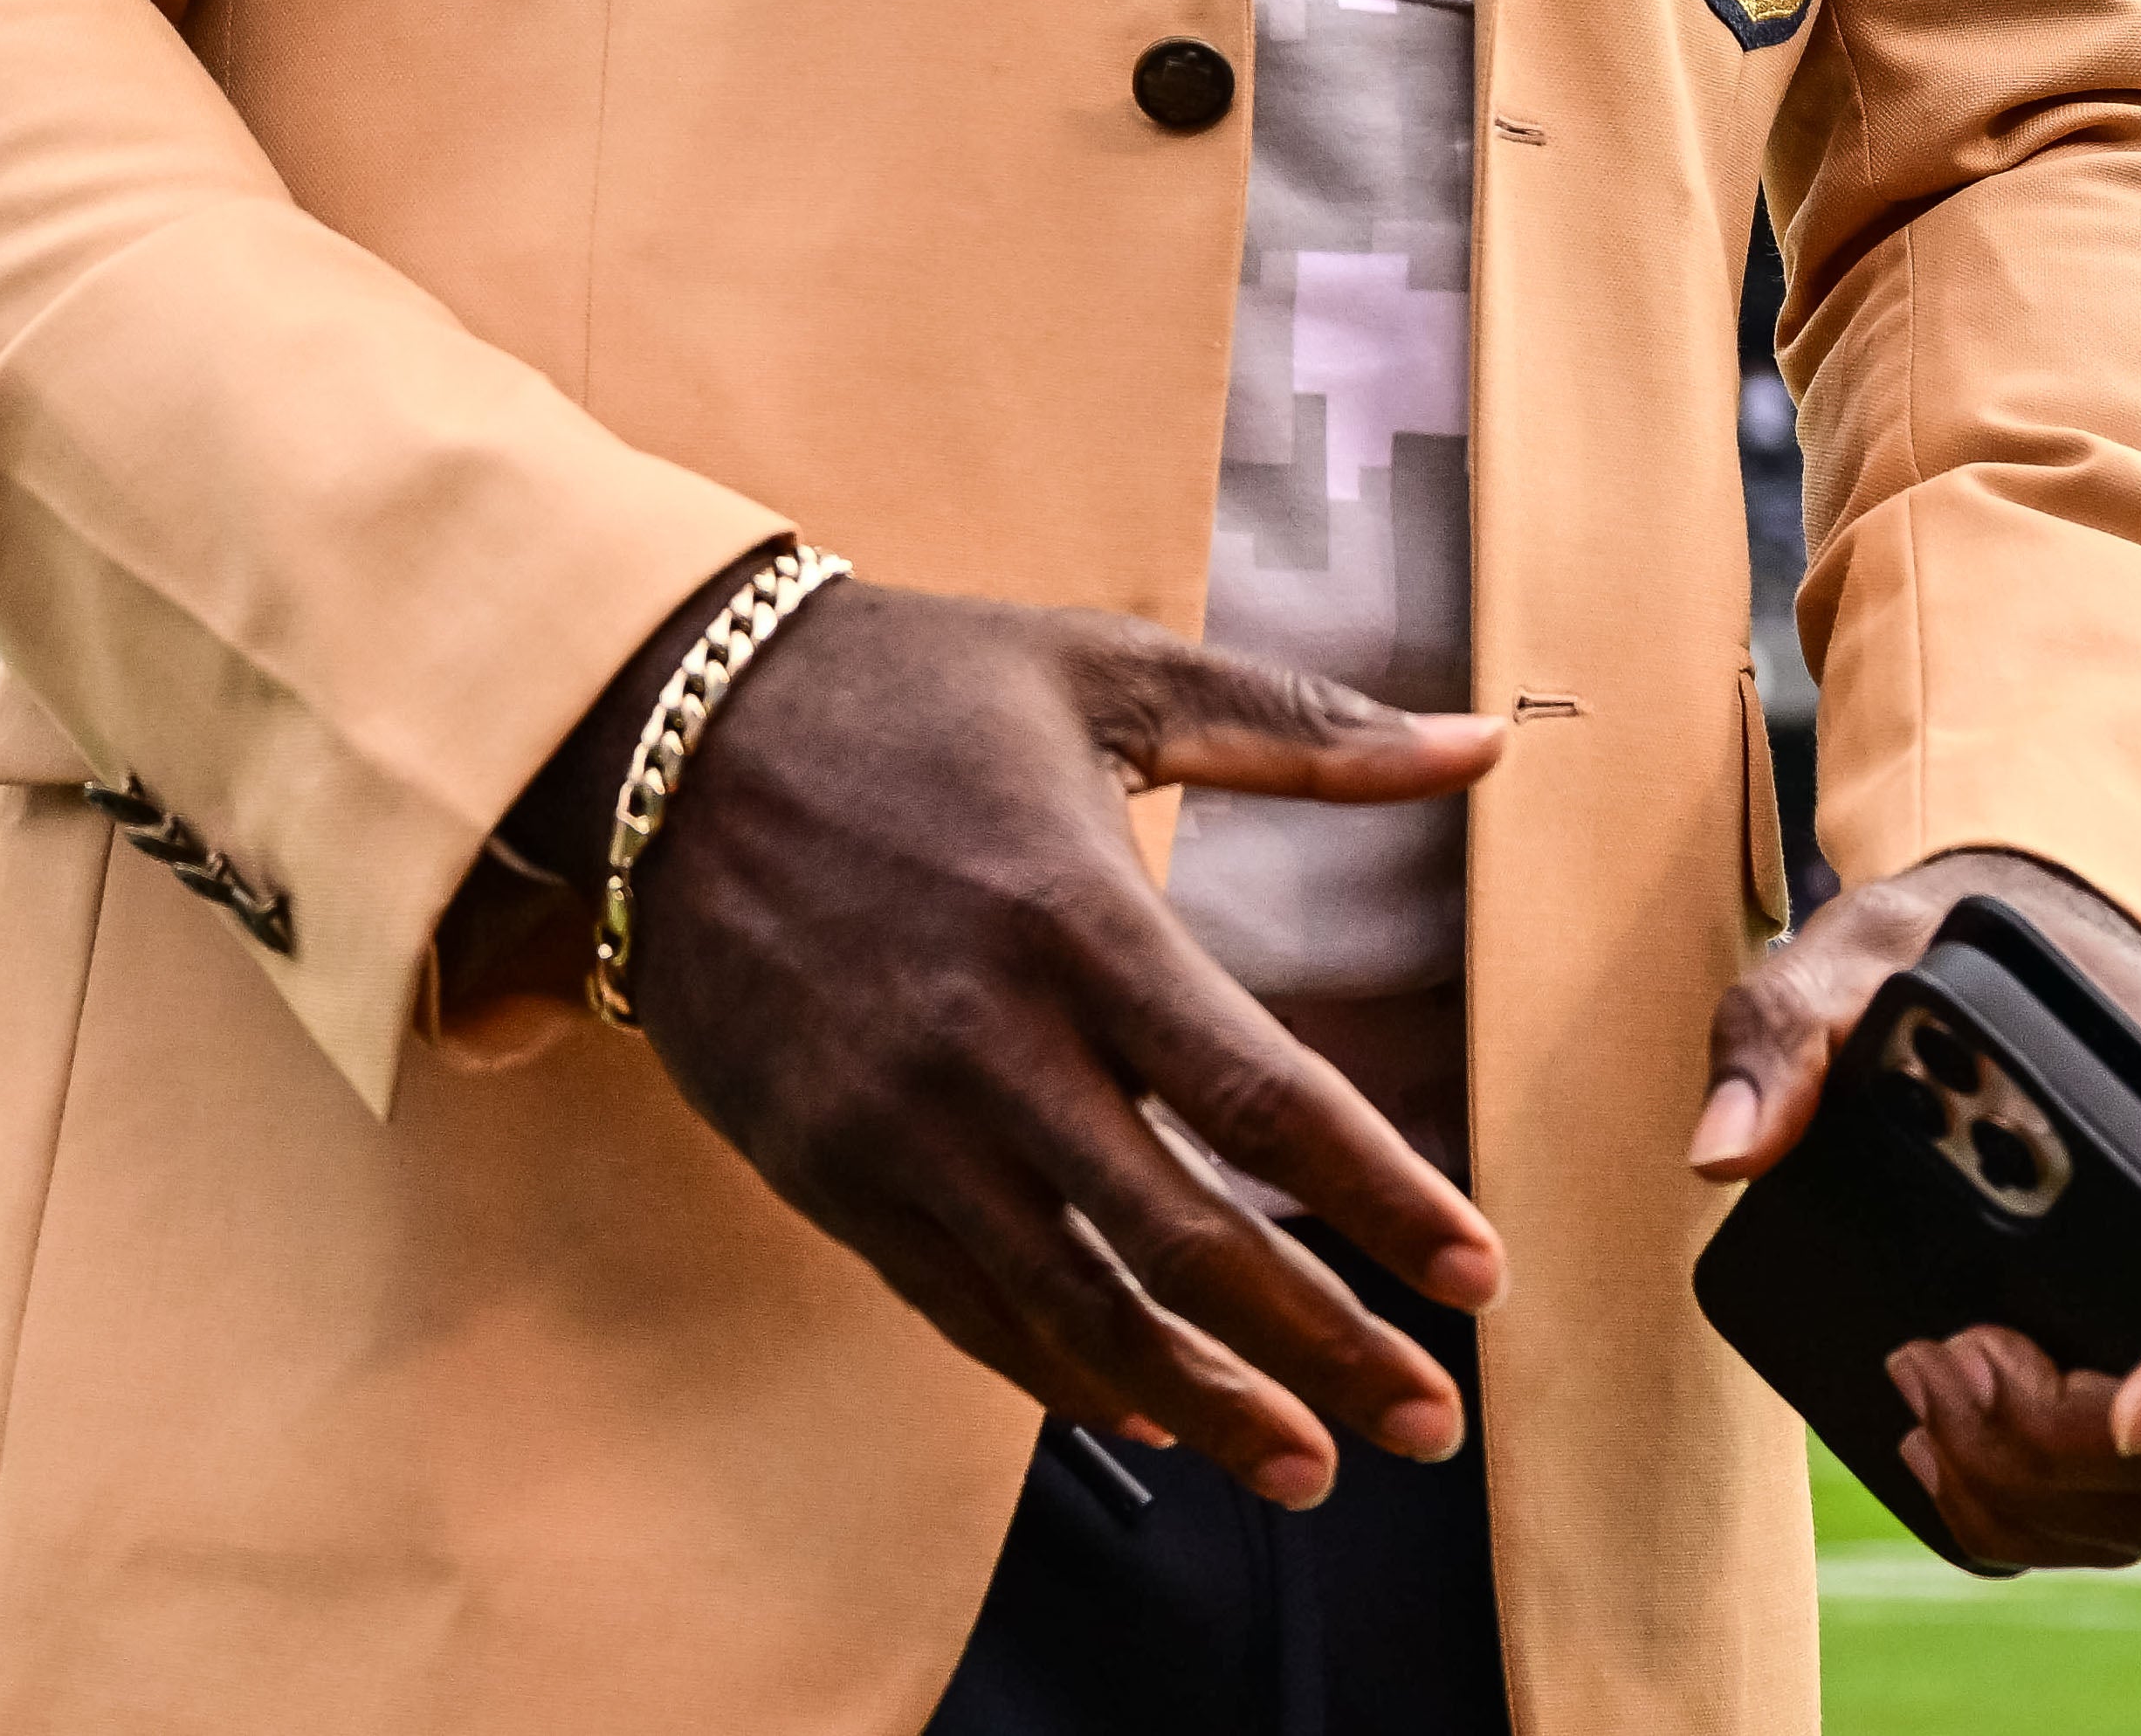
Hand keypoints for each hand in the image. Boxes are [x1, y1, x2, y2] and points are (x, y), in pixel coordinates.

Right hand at [505, 576, 1508, 1508]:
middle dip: (1325, 1349)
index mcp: (1076, 914)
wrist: (658, 728)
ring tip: (1310, 1469)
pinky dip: (1060, 1373)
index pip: (1263, 1101)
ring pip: (1074, 1307)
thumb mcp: (1105, 670)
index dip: (1382, 1203)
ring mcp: (897, 1122)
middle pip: (1186, 1240)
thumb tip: (1482, 741)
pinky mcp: (827, 1167)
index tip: (1482, 1276)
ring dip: (1205, 1404)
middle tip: (1432, 1422)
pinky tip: (1145, 1411)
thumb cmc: (905, 685)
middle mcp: (989, 1041)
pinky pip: (962, 1304)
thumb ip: (1303, 726)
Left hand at [1690, 846, 2140, 1573]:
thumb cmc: (1949, 959)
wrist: (2002, 968)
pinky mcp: (2123, 1397)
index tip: (2129, 1407)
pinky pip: (2115, 1515)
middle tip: (1935, 1361)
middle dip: (2066, 1442)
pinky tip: (1933, 1452)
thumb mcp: (1863, 959)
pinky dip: (2025, 1519)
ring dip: (2037, 1493)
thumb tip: (1725, 1152)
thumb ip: (1788, 1032)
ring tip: (1919, 1394)